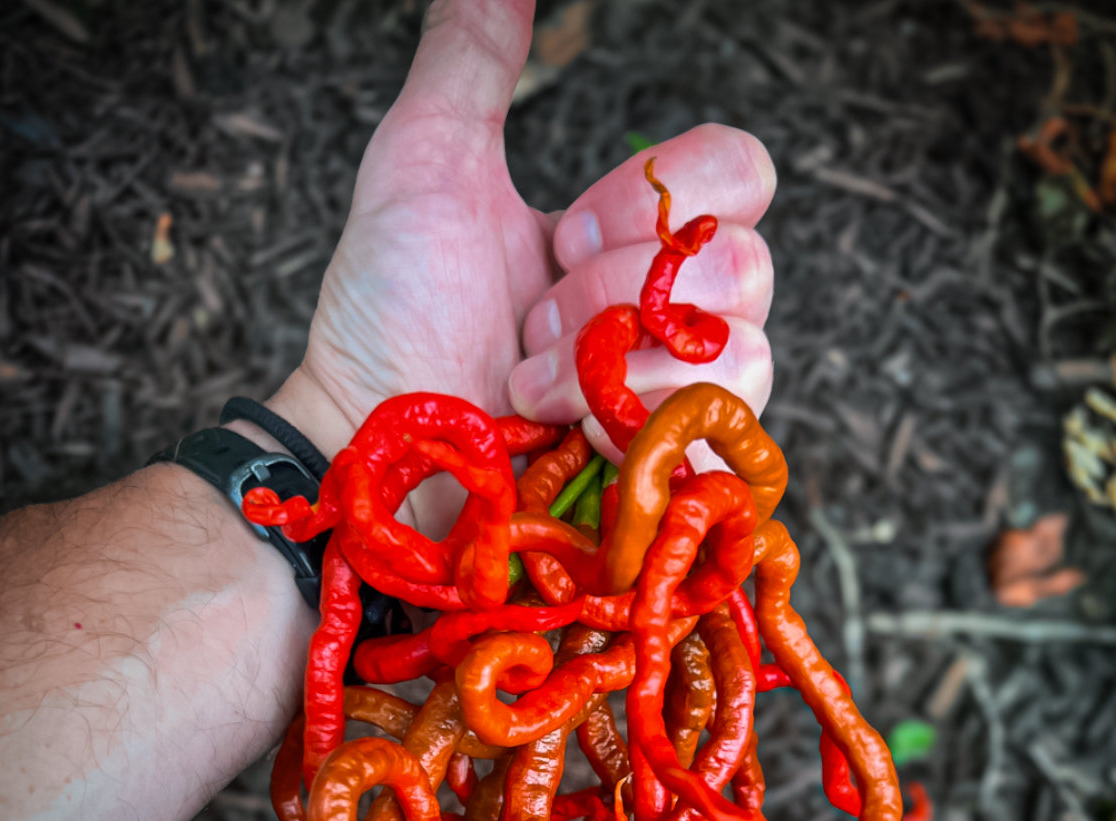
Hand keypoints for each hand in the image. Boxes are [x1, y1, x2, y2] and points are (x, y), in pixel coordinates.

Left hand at [271, 0, 775, 531]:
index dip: (656, 194)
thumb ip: (475, 56)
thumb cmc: (389, 310)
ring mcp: (683, 395)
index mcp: (637, 235)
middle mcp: (677, 311)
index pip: (740, 172)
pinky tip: (568, 429)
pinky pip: (724, 419)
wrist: (370, 431)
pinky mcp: (677, 470)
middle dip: (613, 288)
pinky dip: (634, 413)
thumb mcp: (428, 159)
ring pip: (740, 343)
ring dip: (614, 358)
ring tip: (532, 381)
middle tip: (531, 320)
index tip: (559, 230)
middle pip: (744, 259)